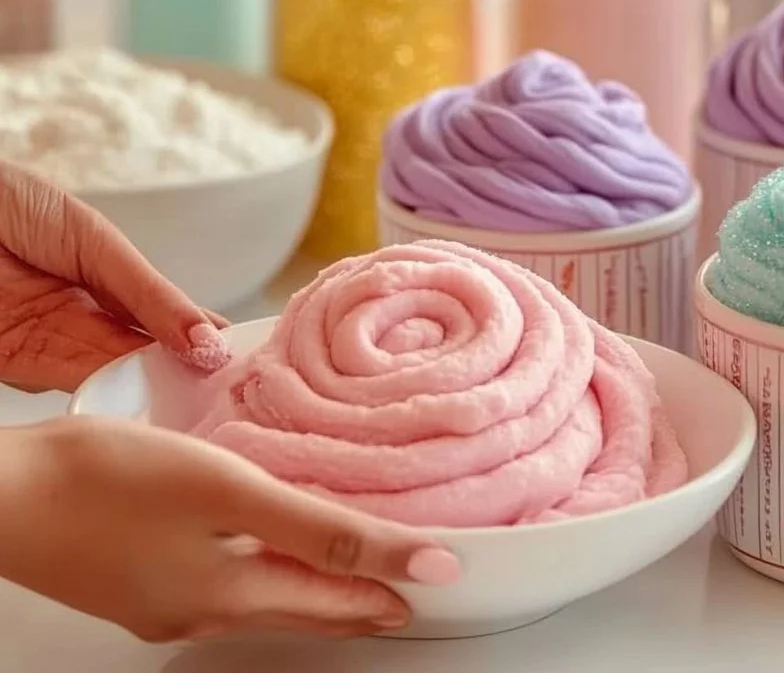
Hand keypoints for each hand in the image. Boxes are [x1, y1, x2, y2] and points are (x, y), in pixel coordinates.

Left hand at [0, 162, 229, 392]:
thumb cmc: (10, 201)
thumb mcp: (97, 241)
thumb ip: (150, 295)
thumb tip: (208, 340)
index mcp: (108, 282)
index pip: (167, 319)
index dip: (205, 340)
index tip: (250, 362)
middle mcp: (84, 319)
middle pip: (146, 356)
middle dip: (187, 375)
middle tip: (236, 397)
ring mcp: (51, 345)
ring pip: (116, 378)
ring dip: (156, 392)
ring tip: (204, 403)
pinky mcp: (16, 365)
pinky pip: (73, 386)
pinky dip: (112, 397)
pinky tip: (151, 402)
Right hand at [0, 417, 460, 640]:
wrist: (3, 495)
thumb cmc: (107, 481)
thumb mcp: (230, 492)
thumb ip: (323, 530)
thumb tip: (415, 562)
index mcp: (229, 595)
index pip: (334, 600)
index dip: (386, 589)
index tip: (430, 581)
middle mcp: (199, 611)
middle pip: (300, 608)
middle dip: (355, 601)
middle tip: (399, 592)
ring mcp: (162, 600)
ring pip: (262, 599)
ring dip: (312, 587)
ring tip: (348, 572)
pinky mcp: (137, 579)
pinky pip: (222, 583)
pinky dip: (263, 572)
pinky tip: (262, 551)